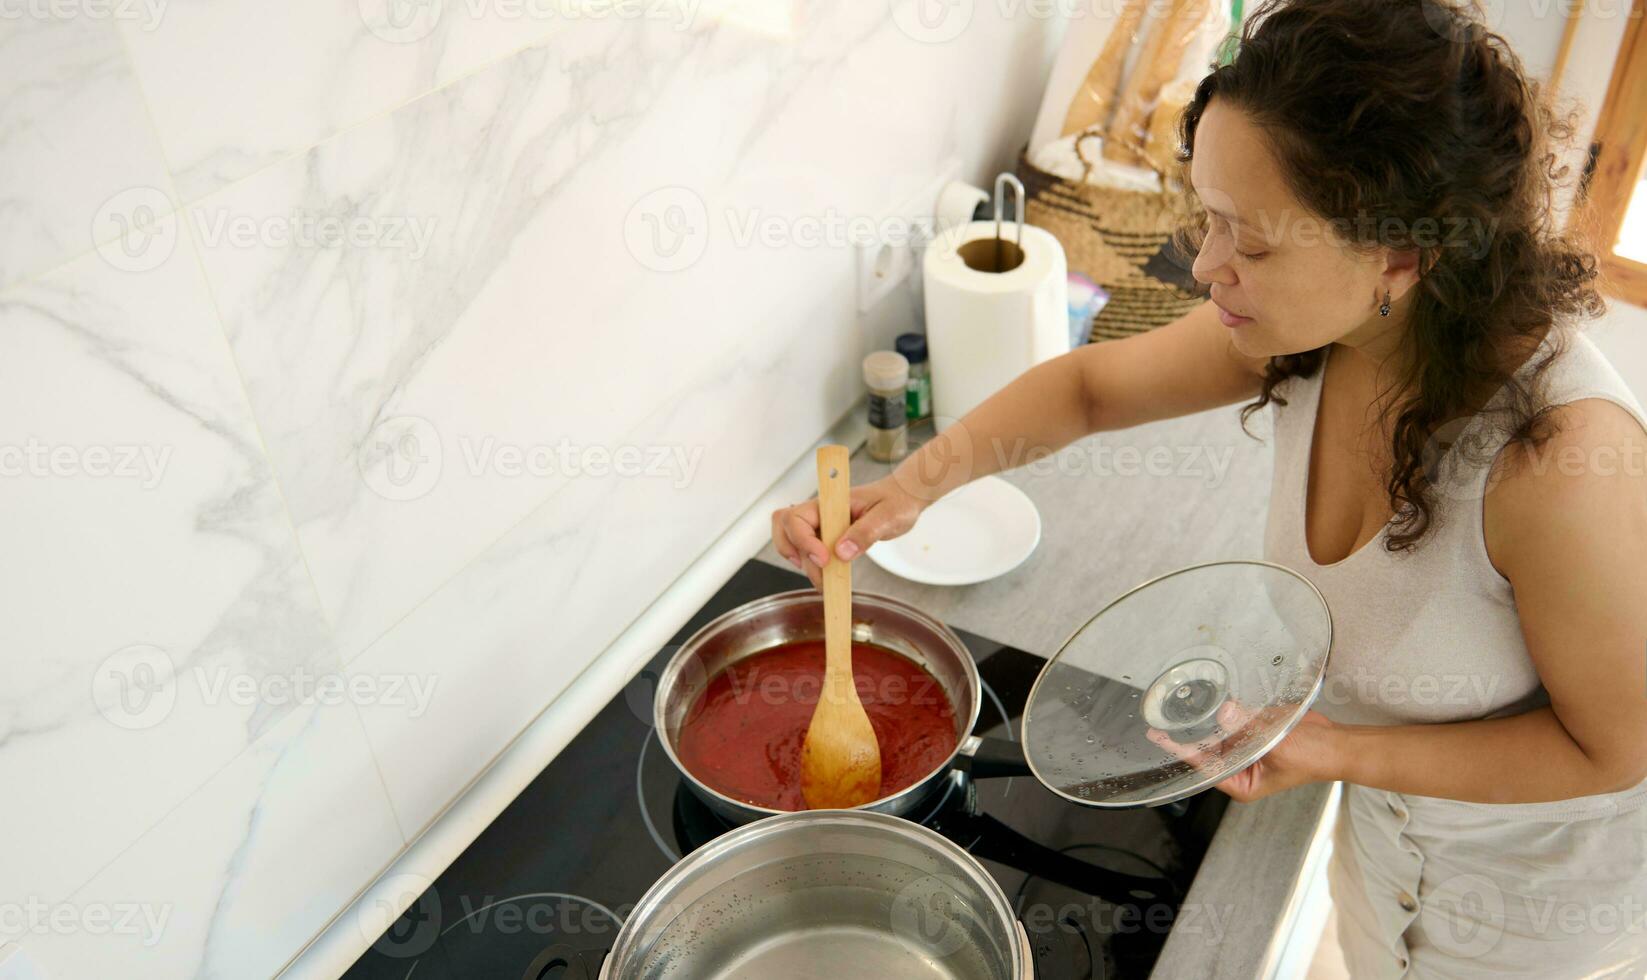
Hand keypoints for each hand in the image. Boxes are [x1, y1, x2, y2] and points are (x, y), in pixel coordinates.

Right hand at [770, 475, 928, 587]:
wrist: (903, 499)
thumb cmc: (896, 501)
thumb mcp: (888, 516)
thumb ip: (865, 532)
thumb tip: (841, 553)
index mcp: (831, 502)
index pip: (798, 517)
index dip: (804, 541)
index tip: (825, 559)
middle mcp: (821, 512)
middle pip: (786, 528)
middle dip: (798, 554)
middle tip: (822, 575)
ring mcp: (822, 524)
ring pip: (792, 541)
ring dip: (803, 563)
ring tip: (825, 582)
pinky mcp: (826, 536)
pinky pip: (807, 550)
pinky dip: (811, 566)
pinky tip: (827, 576)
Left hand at [1146, 701, 1339, 802]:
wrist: (1336, 743)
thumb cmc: (1313, 756)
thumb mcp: (1277, 744)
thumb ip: (1249, 729)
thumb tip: (1224, 712)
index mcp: (1241, 782)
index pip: (1202, 765)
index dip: (1180, 750)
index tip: (1158, 737)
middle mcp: (1239, 767)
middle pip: (1205, 749)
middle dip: (1188, 732)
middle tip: (1162, 715)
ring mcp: (1245, 749)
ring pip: (1216, 733)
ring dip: (1203, 719)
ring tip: (1179, 703)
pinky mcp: (1252, 731)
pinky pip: (1230, 719)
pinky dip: (1221, 709)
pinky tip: (1208, 697)